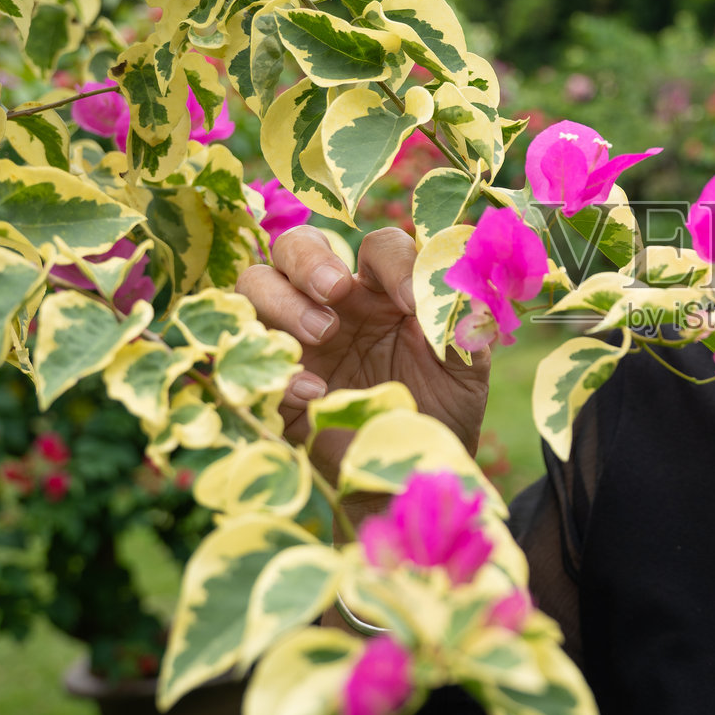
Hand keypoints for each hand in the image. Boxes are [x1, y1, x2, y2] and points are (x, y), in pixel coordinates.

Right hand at [237, 226, 489, 487]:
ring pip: (255, 284)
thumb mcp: (465, 366)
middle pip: (297, 246)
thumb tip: (460, 293)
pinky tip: (314, 394)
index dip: (393, 263)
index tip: (412, 303)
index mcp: (383, 289)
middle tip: (334, 291)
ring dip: (283, 300)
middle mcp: (333, 304)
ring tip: (322, 335)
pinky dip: (279, 370)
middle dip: (310, 259)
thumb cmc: (441, 408)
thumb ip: (462, 325)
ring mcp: (297, 339)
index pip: (378, 247)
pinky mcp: (274, 384)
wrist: (415, 468)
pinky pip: (248, 360)